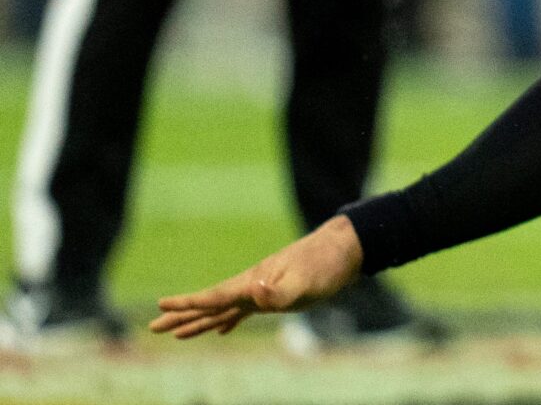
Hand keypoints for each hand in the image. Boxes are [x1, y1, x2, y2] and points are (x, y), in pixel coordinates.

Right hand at [148, 215, 363, 338]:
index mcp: (253, 282)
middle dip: (181, 316)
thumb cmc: (326, 266)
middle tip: (152, 326)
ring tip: (175, 333)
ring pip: (222, 308)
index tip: (160, 305)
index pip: (214, 296)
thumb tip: (253, 294)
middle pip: (209, 304)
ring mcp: (262, 289)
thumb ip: (279, 292)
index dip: (188, 304)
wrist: (346, 249)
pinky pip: (243, 310)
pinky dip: (228, 320)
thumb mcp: (306, 283)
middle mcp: (252, 285)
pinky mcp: (275, 293)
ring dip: (198, 320)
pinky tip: (220, 329)